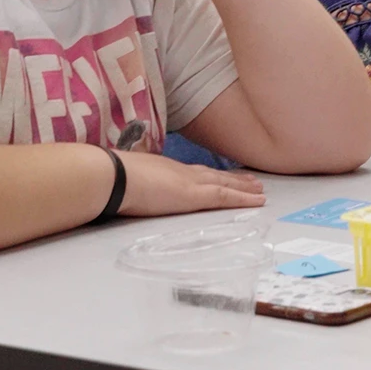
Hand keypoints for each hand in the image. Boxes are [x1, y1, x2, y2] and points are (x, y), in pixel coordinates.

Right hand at [117, 150, 265, 214]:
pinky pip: (226, 196)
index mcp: (166, 168)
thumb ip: (134, 184)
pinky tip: (258, 201)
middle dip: (234, 178)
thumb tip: (126, 189)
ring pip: (225, 184)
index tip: (223, 175)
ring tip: (259, 189)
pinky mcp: (195, 195)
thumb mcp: (126, 178)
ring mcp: (190, 182)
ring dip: (244, 187)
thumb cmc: (111, 178)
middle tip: (253, 180)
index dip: (211, 174)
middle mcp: (182, 171)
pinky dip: (244, 198)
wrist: (112, 176)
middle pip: (214, 175)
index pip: (195, 171)